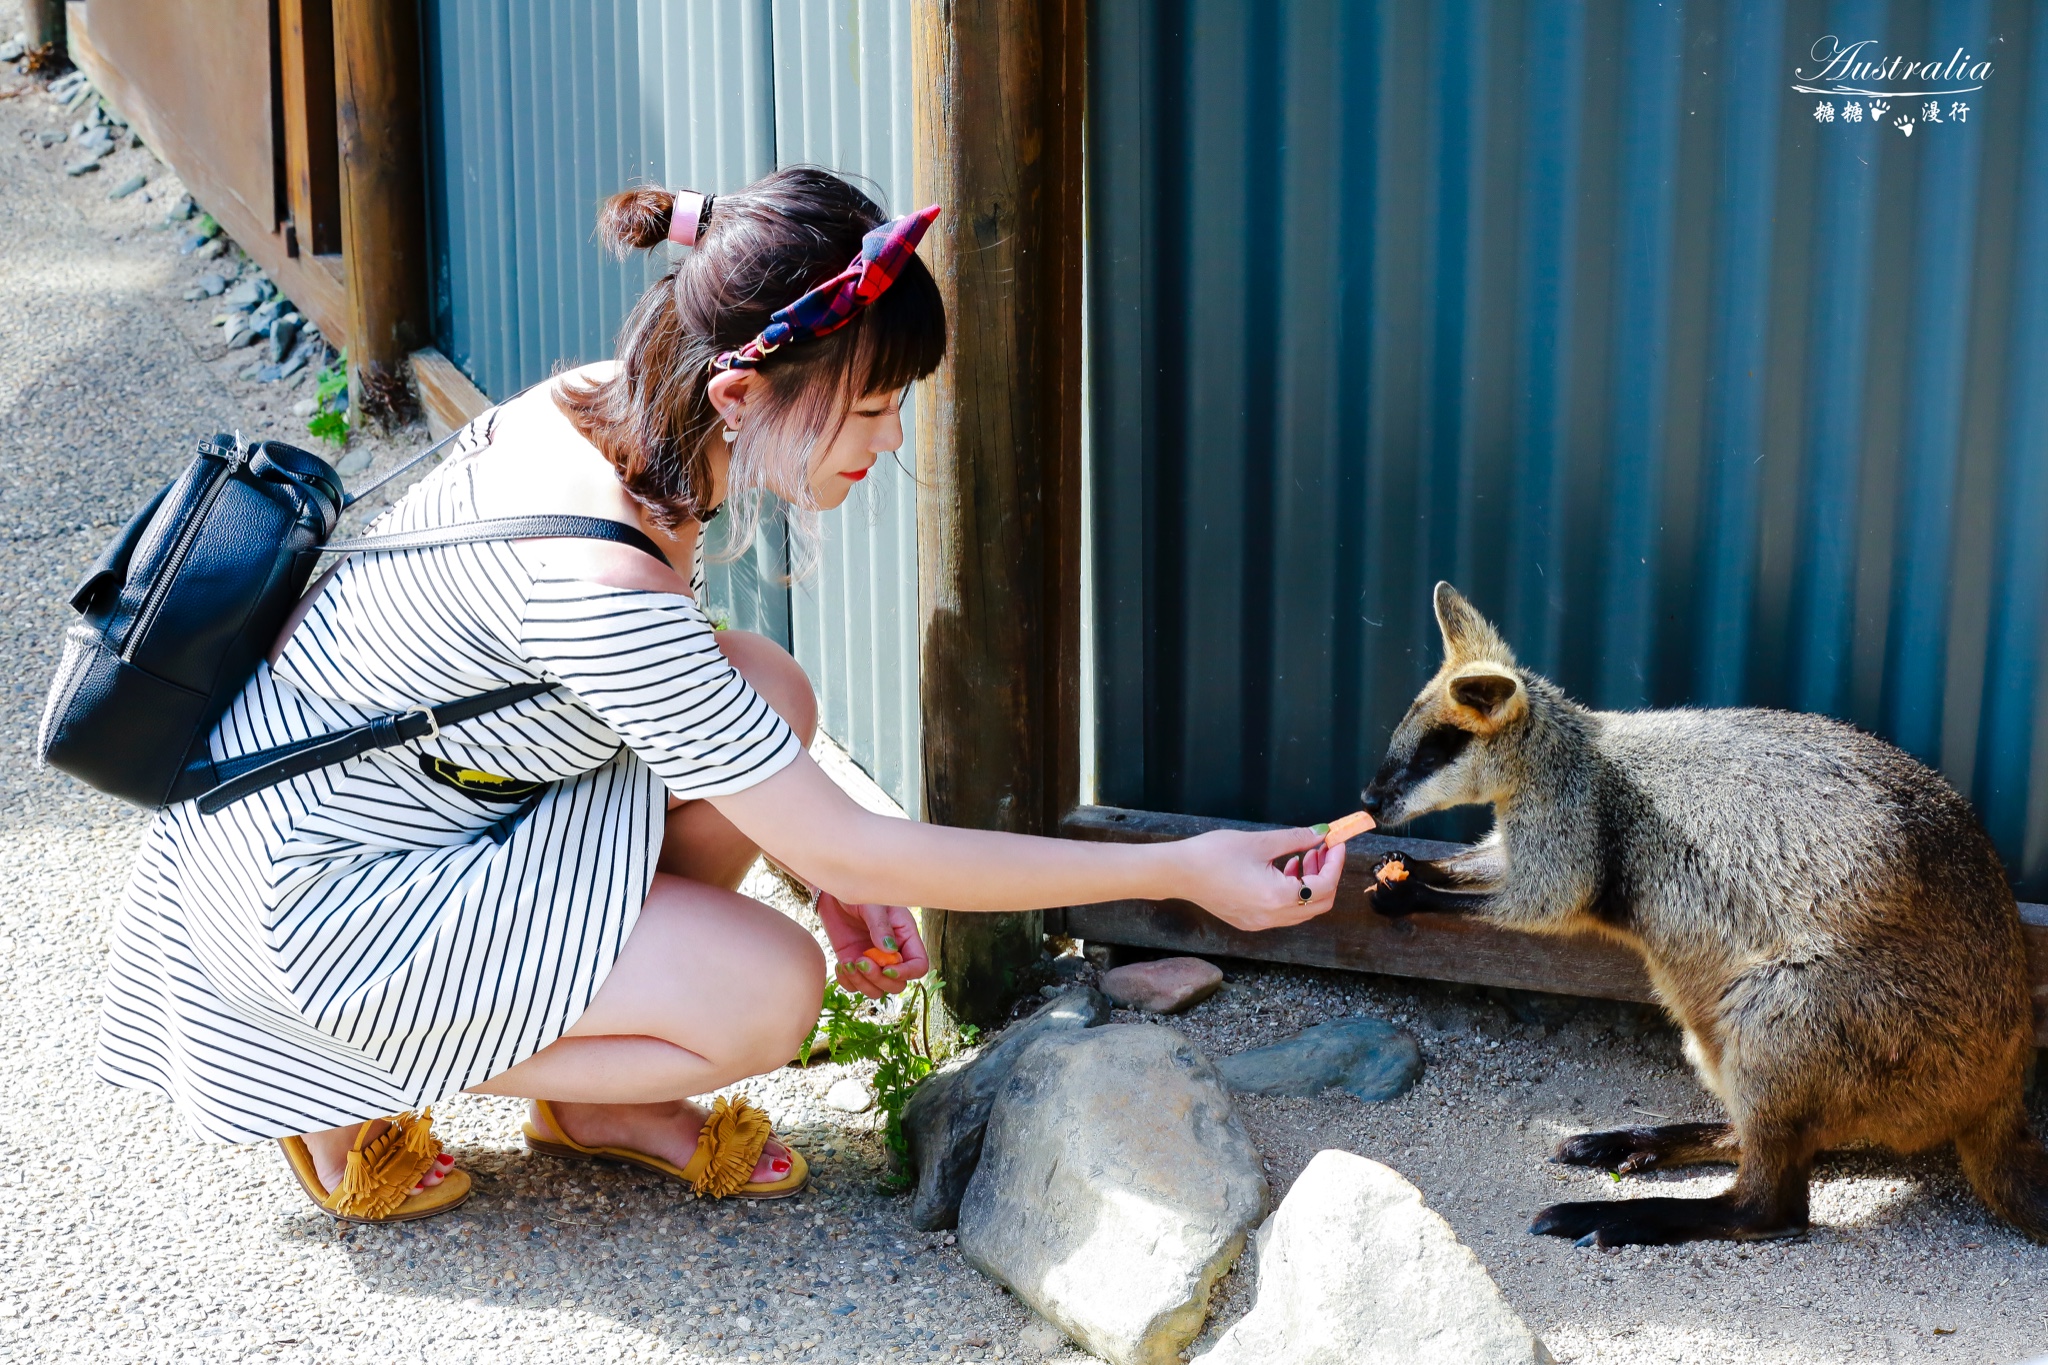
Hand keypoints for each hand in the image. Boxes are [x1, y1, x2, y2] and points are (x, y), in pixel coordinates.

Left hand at [817, 892, 929, 997]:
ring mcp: (873, 962)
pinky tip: (841, 965)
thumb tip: (889, 951)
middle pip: (898, 984)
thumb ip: (881, 926)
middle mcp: (892, 953)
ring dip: (863, 983)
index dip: (907, 973)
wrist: (833, 891)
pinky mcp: (854, 965)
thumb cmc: (859, 890)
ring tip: (849, 963)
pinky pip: (855, 987)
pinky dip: (847, 983)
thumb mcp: (872, 904)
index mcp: (905, 936)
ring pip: (877, 990)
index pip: (919, 965)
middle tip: (861, 960)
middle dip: (880, 979)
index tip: (887, 968)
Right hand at [1166, 828, 1343, 931]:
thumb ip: (1296, 838)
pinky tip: (1281, 870)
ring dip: (1310, 883)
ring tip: (1301, 856)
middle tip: (1322, 848)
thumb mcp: (1260, 842)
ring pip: (1303, 909)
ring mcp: (1261, 923)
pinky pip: (1284, 912)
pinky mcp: (1250, 921)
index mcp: (1279, 897)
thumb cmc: (1213, 855)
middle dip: (1326, 874)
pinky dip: (1293, 892)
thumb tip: (1321, 833)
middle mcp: (1273, 916)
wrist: (1178, 872)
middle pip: (1320, 902)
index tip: (1336, 843)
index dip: (1335, 862)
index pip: (1325, 884)